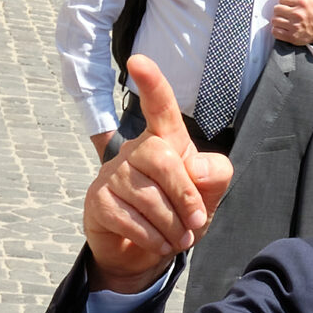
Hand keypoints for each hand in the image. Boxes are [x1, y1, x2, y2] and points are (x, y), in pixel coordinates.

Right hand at [82, 55, 232, 292]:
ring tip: (179, 239)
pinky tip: (161, 244)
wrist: (144, 252)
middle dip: (185, 196)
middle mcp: (134, 150)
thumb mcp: (208, 195)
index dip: (152, 84)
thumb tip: (196, 169)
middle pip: (161, 159)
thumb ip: (215, 175)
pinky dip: (151, 236)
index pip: (159, 107)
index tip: (138, 60)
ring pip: (146, 194)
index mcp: (165, 140)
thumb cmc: (180, 214)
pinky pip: (127, 217)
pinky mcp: (97, 201)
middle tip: (196, 224)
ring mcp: (112, 174)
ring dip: (171, 224)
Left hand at [272, 0, 312, 44]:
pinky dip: (277, 30)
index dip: (285, 1)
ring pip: (275, 20)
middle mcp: (298, 14)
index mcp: (302, 2)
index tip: (290, 4)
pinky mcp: (291, 37)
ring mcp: (294, 26)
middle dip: (281, 10)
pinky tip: (284, 27)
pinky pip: (275, 31)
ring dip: (278, 20)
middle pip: (276, 9)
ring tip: (285, 20)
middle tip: (287, 12)